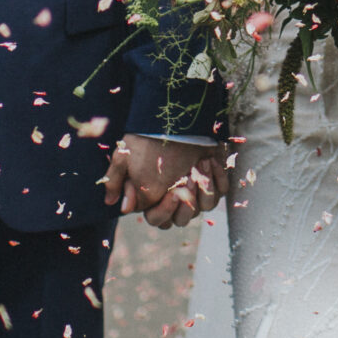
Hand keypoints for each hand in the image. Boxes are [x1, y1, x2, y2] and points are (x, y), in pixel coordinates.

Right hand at [103, 135, 226, 228]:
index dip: (165, 210)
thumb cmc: (147, 138)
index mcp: (155, 199)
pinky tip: (208, 160)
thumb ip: (116, 180)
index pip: (158, 220)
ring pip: (205, 207)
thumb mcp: (124, 157)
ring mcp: (197, 191)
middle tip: (186, 181)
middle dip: (186, 203)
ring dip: (203, 188)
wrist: (173, 117)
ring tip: (198, 164)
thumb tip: (117, 204)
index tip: (171, 193)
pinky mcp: (214, 180)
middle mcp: (177, 199)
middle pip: (182, 220)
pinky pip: (221, 191)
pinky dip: (217, 178)